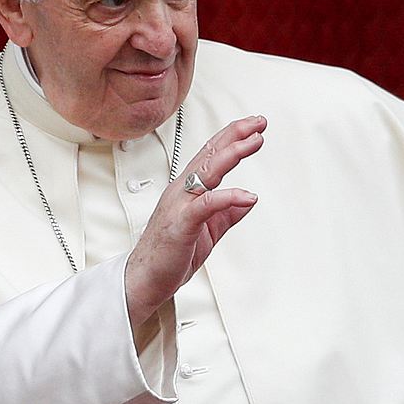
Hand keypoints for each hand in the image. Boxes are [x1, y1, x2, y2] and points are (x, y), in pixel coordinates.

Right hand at [125, 115, 266, 325]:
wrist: (145, 279)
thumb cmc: (170, 253)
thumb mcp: (208, 229)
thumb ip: (227, 213)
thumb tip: (249, 200)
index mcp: (187, 189)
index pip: (211, 154)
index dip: (232, 137)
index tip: (254, 126)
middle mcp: (181, 190)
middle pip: (210, 154)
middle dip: (235, 135)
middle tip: (259, 123)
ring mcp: (179, 205)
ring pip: (207, 171)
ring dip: (232, 154)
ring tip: (254, 142)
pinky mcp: (181, 223)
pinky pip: (205, 205)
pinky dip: (227, 197)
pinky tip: (246, 195)